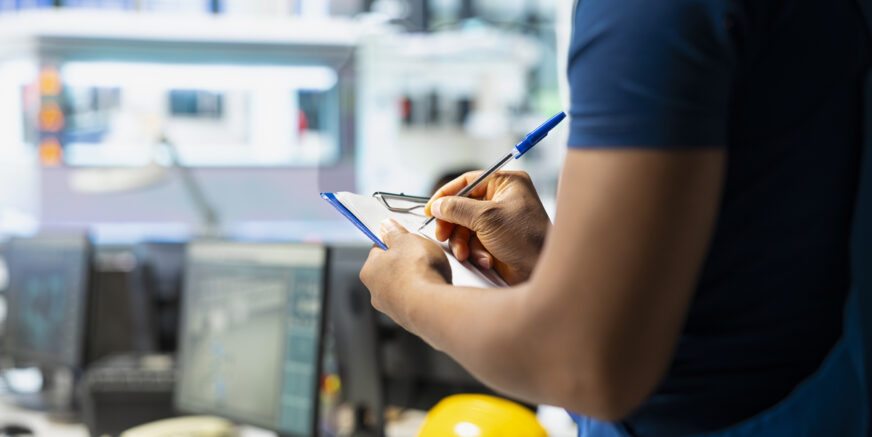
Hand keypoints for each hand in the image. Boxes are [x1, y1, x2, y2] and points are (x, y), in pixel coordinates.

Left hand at [360, 219, 450, 329]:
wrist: (432, 306)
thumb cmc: (416, 272)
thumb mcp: (406, 239)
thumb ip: (395, 232)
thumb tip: (386, 226)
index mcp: (369, 271)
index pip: (378, 251)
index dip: (393, 242)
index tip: (403, 238)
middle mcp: (376, 292)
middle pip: (391, 270)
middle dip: (406, 262)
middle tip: (421, 255)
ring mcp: (393, 309)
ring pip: (405, 287)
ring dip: (417, 280)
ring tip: (432, 273)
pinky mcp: (410, 320)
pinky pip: (418, 301)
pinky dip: (425, 295)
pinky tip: (435, 288)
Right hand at [425, 171, 550, 284]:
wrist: (542, 271)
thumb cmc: (526, 238)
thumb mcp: (488, 218)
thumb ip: (457, 209)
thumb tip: (437, 205)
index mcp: (506, 184)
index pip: (468, 182)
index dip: (447, 194)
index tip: (431, 209)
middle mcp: (502, 199)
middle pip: (462, 206)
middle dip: (453, 224)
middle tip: (443, 235)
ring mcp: (498, 221)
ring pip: (464, 227)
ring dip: (462, 242)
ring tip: (465, 253)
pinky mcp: (496, 240)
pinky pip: (473, 242)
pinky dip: (474, 251)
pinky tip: (484, 259)